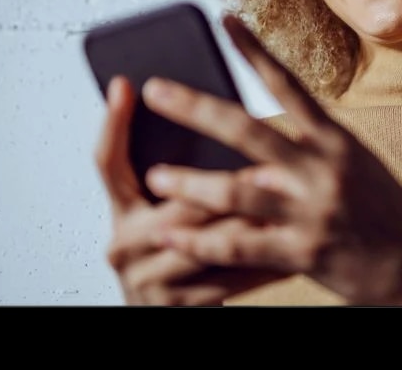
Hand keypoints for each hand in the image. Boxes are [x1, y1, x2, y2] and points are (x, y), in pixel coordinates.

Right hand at [98, 75, 281, 303]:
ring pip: (207, 240)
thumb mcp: (159, 217)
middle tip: (267, 160)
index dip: (113, 123)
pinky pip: (228, 278)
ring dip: (254, 220)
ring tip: (289, 201)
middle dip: (225, 182)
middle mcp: (122, 245)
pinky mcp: (175, 306)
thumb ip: (174, 184)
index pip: (107, 162)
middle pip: (175, 203)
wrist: (168, 315)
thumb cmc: (173, 258)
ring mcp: (146, 279)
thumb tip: (206, 120)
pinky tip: (294, 248)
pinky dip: (265, 262)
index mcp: (118, 214)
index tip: (127, 85)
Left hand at [141, 14, 401, 304]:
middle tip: (154, 90)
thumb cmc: (385, 213)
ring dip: (189, 182)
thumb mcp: (355, 166)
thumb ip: (308, 148)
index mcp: (336, 140)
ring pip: (236, 191)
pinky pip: (240, 244)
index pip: (289, 84)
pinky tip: (170, 235)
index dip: (254, 51)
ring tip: (153, 176)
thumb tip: (254, 129)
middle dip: (195, 108)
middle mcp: (323, 169)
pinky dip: (200, 240)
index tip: (224, 19)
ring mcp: (312, 210)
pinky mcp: (304, 252)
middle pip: (248, 130)